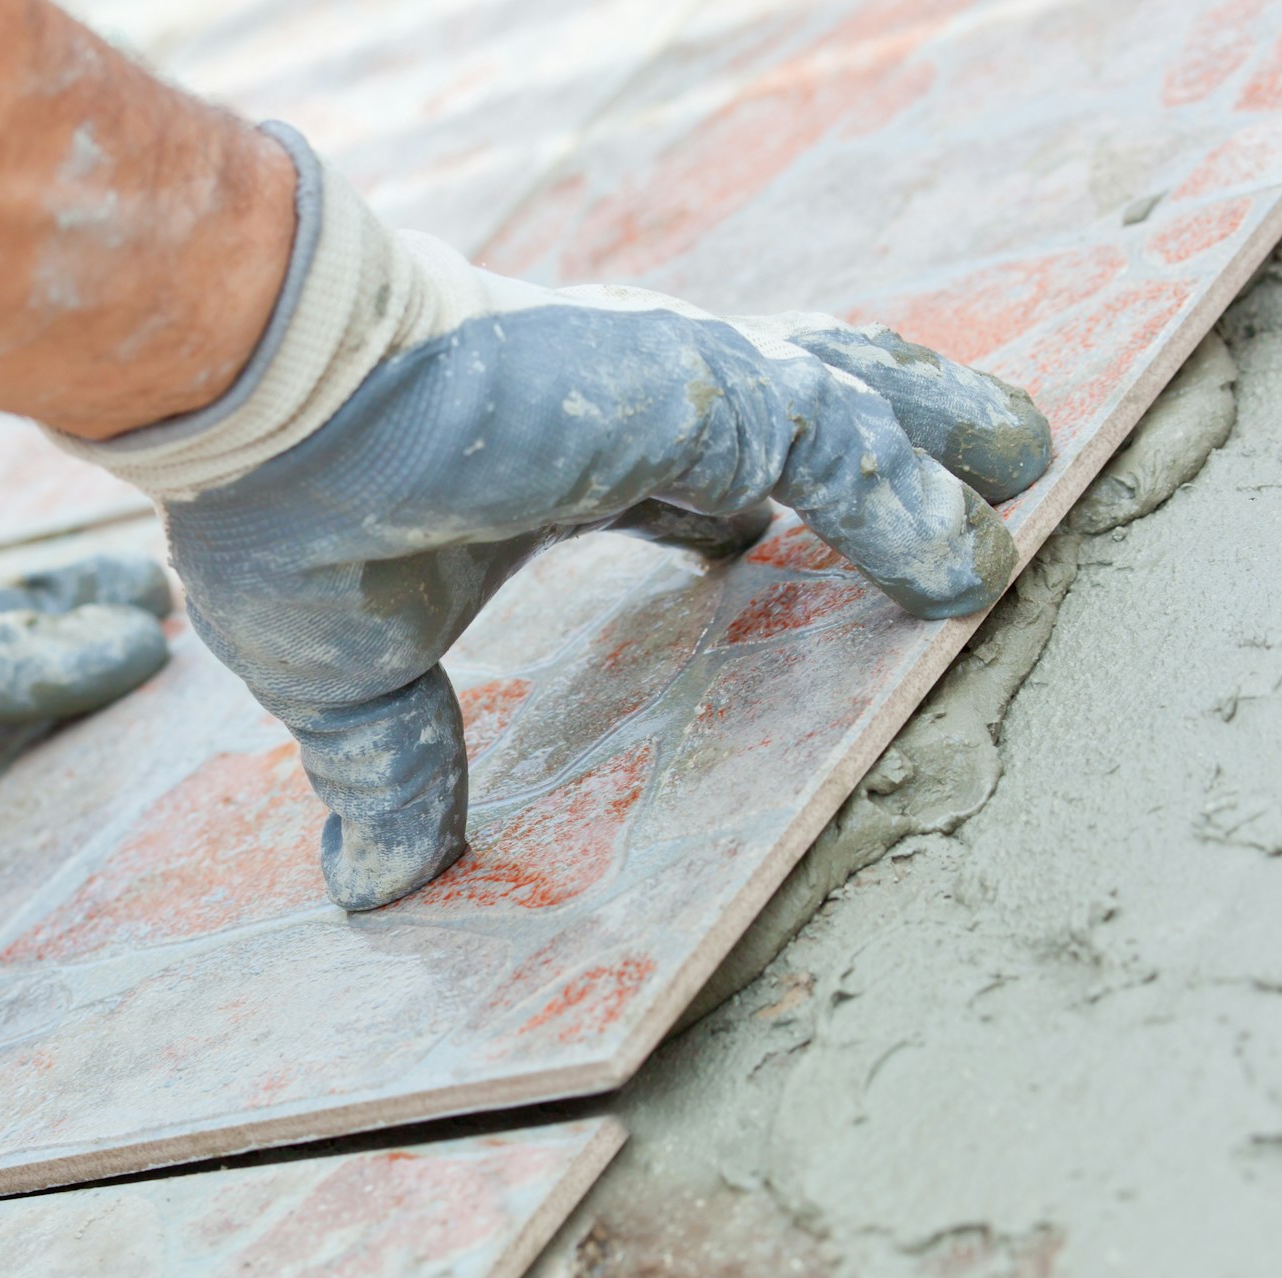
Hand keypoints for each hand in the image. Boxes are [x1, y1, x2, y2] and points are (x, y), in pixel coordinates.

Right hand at [49, 124, 1050, 910]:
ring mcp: (674, 384)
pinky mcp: (702, 388)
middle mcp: (628, 401)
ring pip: (849, 405)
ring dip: (934, 449)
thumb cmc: (289, 511)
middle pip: (793, 409)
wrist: (269, 405)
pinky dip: (909, 502)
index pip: (678, 468)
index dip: (732, 501)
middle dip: (877, 442)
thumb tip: (369, 888)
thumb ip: (392, 764)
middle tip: (949, 489)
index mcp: (552, 448)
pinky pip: (845, 446)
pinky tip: (966, 561)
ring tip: (1012, 479)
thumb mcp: (355, 668)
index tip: (755, 539)